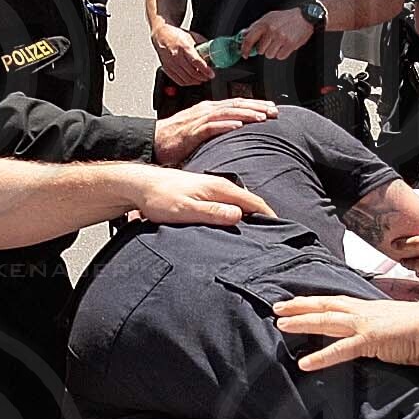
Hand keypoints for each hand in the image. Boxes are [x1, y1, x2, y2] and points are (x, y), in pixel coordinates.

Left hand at [130, 168, 273, 227]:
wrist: (139, 185)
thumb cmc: (159, 198)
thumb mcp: (187, 210)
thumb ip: (213, 213)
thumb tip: (239, 216)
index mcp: (218, 188)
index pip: (252, 201)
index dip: (268, 215)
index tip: (280, 228)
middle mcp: (217, 185)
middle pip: (248, 201)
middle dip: (262, 215)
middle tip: (273, 234)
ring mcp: (209, 188)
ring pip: (236, 202)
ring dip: (248, 214)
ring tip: (258, 230)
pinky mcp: (201, 193)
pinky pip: (225, 203)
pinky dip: (234, 212)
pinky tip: (233, 221)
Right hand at [150, 18, 214, 86]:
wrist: (161, 35)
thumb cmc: (176, 35)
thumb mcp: (192, 37)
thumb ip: (202, 45)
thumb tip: (212, 53)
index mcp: (184, 47)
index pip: (196, 62)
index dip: (205, 70)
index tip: (211, 74)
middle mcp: (176, 56)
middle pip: (192, 72)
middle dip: (202, 77)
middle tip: (208, 77)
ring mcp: (170, 63)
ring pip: (185, 78)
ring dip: (196, 81)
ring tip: (202, 79)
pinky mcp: (167, 68)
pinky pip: (178, 80)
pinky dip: (187, 83)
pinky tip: (192, 81)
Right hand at [151, 97, 276, 165]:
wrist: (153, 141)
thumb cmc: (175, 138)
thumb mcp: (201, 131)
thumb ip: (217, 129)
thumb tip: (236, 133)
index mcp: (208, 109)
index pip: (237, 104)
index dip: (256, 105)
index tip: (272, 108)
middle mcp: (205, 110)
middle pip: (236, 105)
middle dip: (257, 107)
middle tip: (275, 111)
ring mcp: (198, 120)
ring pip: (226, 113)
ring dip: (245, 114)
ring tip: (262, 117)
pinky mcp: (191, 132)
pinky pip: (210, 127)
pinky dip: (224, 125)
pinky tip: (237, 127)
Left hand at [237, 7, 314, 61]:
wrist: (304, 17)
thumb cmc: (286, 17)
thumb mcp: (268, 17)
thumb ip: (255, 26)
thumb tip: (244, 34)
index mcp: (264, 24)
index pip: (249, 39)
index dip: (245, 49)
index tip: (244, 53)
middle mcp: (272, 31)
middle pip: (260, 50)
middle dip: (264, 48)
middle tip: (270, 42)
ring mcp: (281, 38)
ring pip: (269, 55)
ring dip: (273, 52)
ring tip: (278, 43)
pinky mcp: (290, 44)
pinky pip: (280, 56)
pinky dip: (281, 53)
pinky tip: (284, 45)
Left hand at [274, 294, 418, 371]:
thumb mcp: (400, 325)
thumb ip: (386, 329)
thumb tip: (384, 334)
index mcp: (371, 308)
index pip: (337, 302)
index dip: (316, 301)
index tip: (297, 300)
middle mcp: (364, 312)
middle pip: (326, 305)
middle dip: (300, 305)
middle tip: (278, 307)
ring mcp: (366, 325)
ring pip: (326, 321)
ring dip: (302, 323)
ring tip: (281, 325)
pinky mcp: (371, 341)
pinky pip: (340, 350)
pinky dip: (321, 357)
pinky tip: (304, 363)